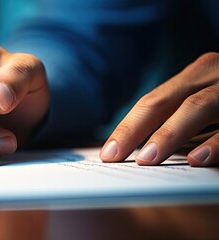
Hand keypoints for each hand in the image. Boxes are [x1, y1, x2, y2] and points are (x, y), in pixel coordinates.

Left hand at [100, 52, 218, 166]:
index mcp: (198, 75)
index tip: (107, 153)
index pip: (153, 101)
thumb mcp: (211, 99)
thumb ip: (184, 116)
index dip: (127, 127)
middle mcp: (213, 74)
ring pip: (197, 106)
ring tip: (147, 159)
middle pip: (164, 101)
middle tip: (114, 156)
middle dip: (134, 129)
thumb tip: (146, 152)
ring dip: (169, 134)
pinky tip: (195, 159)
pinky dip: (214, 143)